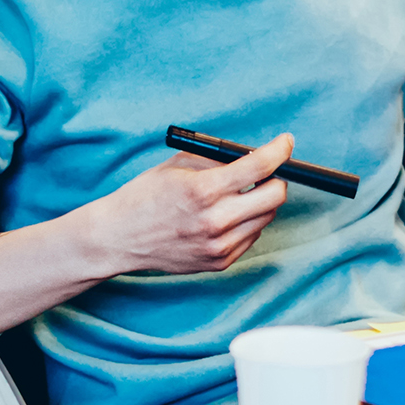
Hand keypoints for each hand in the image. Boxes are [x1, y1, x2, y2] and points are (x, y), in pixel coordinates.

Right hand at [77, 134, 291, 276]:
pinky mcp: (219, 262)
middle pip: (275, 196)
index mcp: (203, 189)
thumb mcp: (178, 166)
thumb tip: (255, 156)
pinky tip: (223, 217)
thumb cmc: (145, 196)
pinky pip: (251, 236)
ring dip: (259, 202)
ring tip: (235, 196)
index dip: (280, 150)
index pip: (260, 166)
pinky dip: (245, 222)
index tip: (286, 142)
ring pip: (266, 218)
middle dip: (276, 178)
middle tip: (265, 172)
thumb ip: (218, 160)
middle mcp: (215, 221)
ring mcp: (219, 245)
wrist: (119, 238)